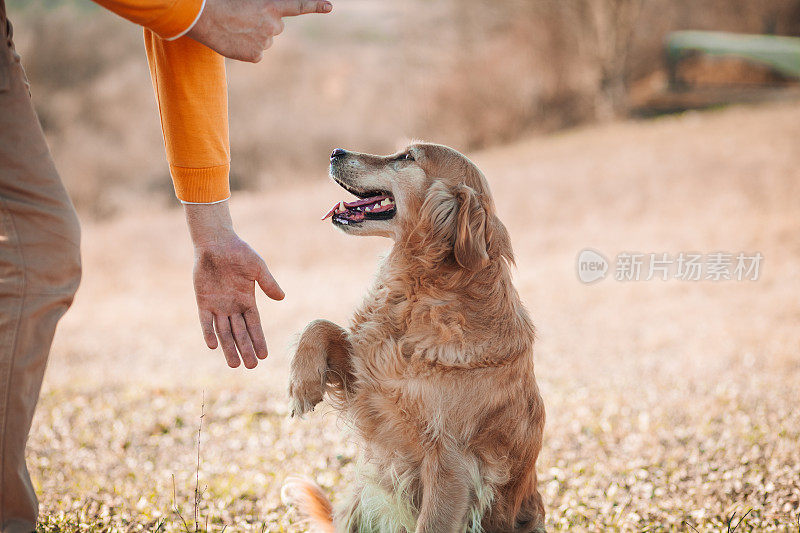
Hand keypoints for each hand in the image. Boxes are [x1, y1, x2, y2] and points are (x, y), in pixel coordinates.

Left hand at [185, 202, 283, 367]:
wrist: (216, 242)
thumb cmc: (239, 252)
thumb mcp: (257, 268)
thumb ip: (268, 283)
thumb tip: (281, 298)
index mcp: (248, 300)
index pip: (254, 325)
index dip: (258, 340)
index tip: (264, 356)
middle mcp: (233, 307)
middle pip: (240, 333)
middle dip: (245, 349)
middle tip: (250, 366)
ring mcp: (217, 306)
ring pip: (224, 332)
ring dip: (228, 348)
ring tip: (234, 364)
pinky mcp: (203, 302)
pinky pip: (205, 321)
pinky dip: (208, 333)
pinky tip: (213, 345)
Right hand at [187, 0, 332, 61]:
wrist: (203, 16)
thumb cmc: (221, 2)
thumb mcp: (247, 0)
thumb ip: (262, 6)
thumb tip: (272, 15)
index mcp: (271, 6)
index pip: (299, 5)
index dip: (316, 5)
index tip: (330, 6)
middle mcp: (274, 24)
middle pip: (276, 27)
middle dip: (264, 25)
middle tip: (243, 19)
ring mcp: (266, 42)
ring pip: (265, 41)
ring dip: (253, 36)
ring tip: (235, 28)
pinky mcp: (256, 55)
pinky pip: (256, 54)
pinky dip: (246, 49)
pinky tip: (234, 41)